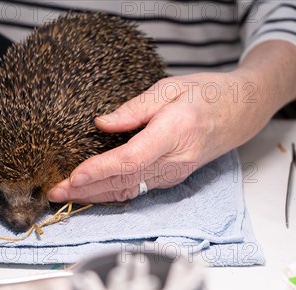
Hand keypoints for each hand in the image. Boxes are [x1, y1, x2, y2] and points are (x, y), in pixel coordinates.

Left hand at [47, 70, 286, 202]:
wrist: (242, 111)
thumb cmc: (207, 94)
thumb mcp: (171, 87)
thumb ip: (135, 108)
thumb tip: (102, 123)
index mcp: (174, 132)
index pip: (130, 159)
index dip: (100, 170)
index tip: (73, 176)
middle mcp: (174, 161)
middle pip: (123, 182)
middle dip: (86, 190)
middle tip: (54, 193)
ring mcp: (173, 174)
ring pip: (127, 191)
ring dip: (93, 196)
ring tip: (64, 196)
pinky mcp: (170, 179)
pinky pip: (135, 190)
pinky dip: (110, 194)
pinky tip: (89, 193)